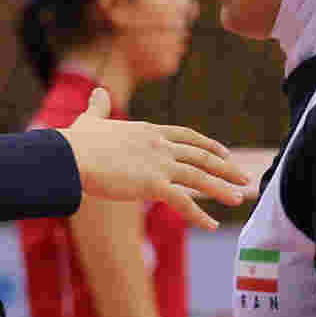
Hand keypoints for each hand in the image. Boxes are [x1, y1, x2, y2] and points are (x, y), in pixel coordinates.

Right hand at [56, 87, 250, 229]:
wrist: (71, 156)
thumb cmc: (76, 142)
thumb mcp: (91, 120)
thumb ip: (98, 107)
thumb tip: (97, 91)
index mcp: (149, 131)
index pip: (187, 136)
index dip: (208, 144)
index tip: (224, 152)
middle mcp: (160, 145)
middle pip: (201, 155)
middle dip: (225, 167)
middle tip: (244, 177)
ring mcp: (159, 163)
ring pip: (199, 177)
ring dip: (222, 189)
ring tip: (240, 198)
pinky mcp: (153, 184)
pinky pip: (183, 202)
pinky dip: (199, 215)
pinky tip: (212, 225)